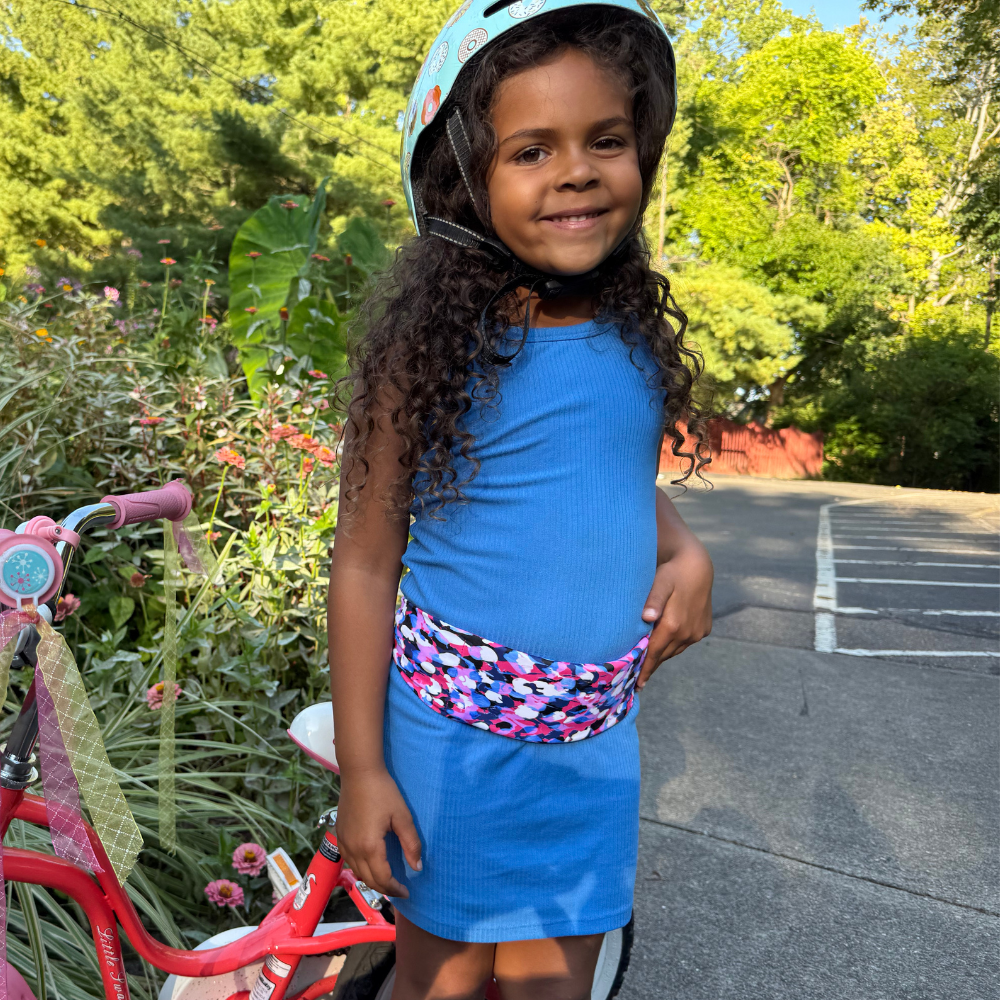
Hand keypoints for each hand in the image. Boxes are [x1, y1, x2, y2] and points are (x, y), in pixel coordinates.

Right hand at [335, 768, 421, 897]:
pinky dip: (361, 868)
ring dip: (372, 880)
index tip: (407, 892)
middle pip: (368, 879)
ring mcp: (343, 843)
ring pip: (357, 872)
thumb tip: (416, 867)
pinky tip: (371, 864)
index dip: (395, 889)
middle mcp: (353, 849)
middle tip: (399, 889)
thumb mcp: (402, 816)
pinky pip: (349, 861)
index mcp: (370, 846)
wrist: (359, 773)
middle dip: (385, 888)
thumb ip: (411, 844)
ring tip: (387, 879)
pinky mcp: (339, 835)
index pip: (383, 878)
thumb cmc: (383, 792)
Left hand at [637, 541, 712, 688]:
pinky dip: (673, 646)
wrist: (697, 566)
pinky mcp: (703, 629)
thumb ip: (654, 600)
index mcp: (673, 625)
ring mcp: (697, 632)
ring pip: (674, 650)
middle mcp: (687, 633)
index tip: (636, 686)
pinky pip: (684, 643)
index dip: (644, 669)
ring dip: (662, 656)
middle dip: (651, 666)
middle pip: (663, 655)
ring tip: (648, 665)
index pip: (654, 653)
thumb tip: (646, 617)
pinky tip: (664, 646)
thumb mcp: (661, 582)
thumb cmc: (672, 572)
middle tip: (636, 680)